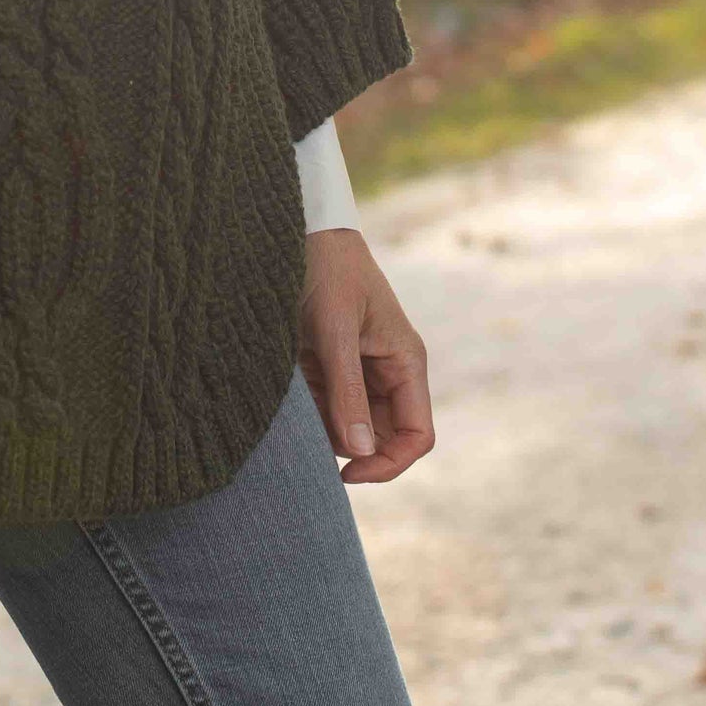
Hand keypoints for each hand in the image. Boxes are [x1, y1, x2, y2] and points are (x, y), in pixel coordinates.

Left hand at [297, 228, 433, 484]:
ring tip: (296, 407)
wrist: (299, 232)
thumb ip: (346, 390)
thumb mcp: (335, 329)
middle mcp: (388, 373)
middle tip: (310, 444)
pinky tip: (288, 395)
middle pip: (383, 438)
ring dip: (323, 429)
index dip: (389, 463)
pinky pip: (326, 410)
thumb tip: (358, 451)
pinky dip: (307, 413)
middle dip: (351, 449)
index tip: (348, 472)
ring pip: (350, 428)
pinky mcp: (331, 368)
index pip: (417, 436)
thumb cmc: (328, 270)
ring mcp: (360, 372)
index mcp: (406, 363)